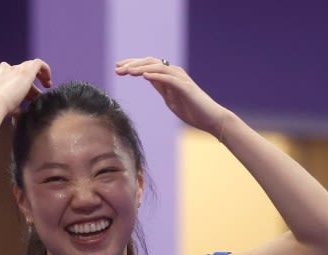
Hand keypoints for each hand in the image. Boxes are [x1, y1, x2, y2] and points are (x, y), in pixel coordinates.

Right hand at [0, 59, 51, 118]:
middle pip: (20, 74)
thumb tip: (18, 116)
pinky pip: (38, 64)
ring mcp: (14, 69)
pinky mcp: (25, 70)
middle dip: (29, 87)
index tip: (26, 97)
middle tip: (35, 97)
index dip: (18, 88)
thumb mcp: (3, 107)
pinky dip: (45, 70)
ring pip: (29, 68)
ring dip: (37, 78)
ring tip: (45, 87)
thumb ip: (13, 108)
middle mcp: (4, 70)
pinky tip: (48, 81)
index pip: (9, 79)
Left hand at [115, 57, 229, 137]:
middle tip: (117, 69)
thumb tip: (147, 77)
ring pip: (158, 67)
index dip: (133, 64)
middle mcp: (175, 73)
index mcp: (169, 76)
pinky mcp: (186, 88)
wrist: (210, 118)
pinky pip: (169, 79)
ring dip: (141, 68)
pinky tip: (144, 76)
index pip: (148, 65)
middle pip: (151, 62)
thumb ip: (160, 86)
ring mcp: (181, 79)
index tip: (118, 67)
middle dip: (133, 64)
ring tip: (127, 71)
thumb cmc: (191, 109)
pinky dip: (156, 76)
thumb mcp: (169, 97)